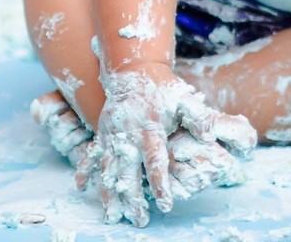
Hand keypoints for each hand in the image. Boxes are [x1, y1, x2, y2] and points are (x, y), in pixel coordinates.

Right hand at [76, 65, 255, 226]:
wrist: (134, 69)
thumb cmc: (162, 88)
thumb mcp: (184, 98)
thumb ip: (198, 117)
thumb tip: (210, 136)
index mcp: (150, 128)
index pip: (154, 160)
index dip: (159, 183)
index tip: (165, 203)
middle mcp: (128, 134)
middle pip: (129, 171)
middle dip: (133, 198)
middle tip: (139, 220)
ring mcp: (112, 134)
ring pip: (108, 168)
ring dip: (110, 193)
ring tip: (113, 215)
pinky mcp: (102, 132)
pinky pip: (91, 154)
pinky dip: (85, 170)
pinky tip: (80, 187)